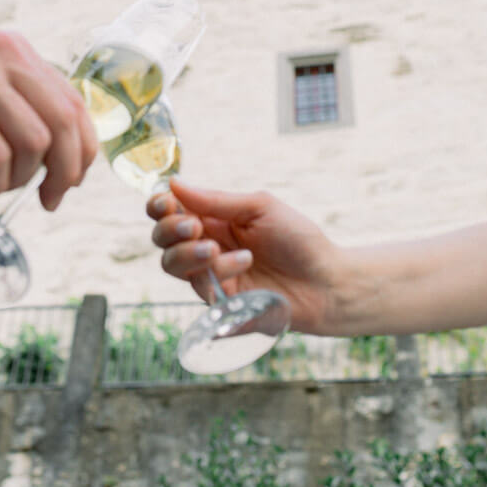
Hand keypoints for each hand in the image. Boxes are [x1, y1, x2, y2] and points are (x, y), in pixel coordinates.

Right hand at [0, 29, 98, 208]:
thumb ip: (14, 99)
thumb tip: (56, 151)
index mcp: (15, 50)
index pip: (74, 103)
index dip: (82, 149)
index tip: (72, 179)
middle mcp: (2, 58)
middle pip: (64, 124)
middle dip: (65, 172)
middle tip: (49, 199)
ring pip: (34, 144)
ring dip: (19, 180)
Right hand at [147, 179, 341, 333]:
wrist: (326, 281)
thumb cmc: (298, 239)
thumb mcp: (260, 208)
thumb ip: (216, 200)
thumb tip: (173, 184)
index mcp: (214, 219)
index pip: (170, 211)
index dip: (160, 206)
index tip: (167, 202)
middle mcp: (206, 246)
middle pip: (162, 238)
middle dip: (170, 230)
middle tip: (194, 227)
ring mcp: (210, 276)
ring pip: (171, 264)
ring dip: (189, 253)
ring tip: (217, 250)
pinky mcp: (218, 301)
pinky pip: (199, 286)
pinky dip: (219, 271)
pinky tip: (245, 262)